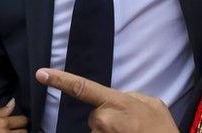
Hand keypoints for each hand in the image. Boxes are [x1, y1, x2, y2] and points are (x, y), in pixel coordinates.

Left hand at [35, 68, 177, 132]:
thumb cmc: (160, 128)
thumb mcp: (149, 102)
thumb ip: (128, 96)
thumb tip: (117, 99)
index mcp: (115, 102)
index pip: (81, 88)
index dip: (60, 80)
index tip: (41, 74)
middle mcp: (103, 120)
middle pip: (95, 116)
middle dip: (108, 119)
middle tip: (129, 124)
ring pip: (98, 130)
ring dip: (111, 131)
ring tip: (130, 132)